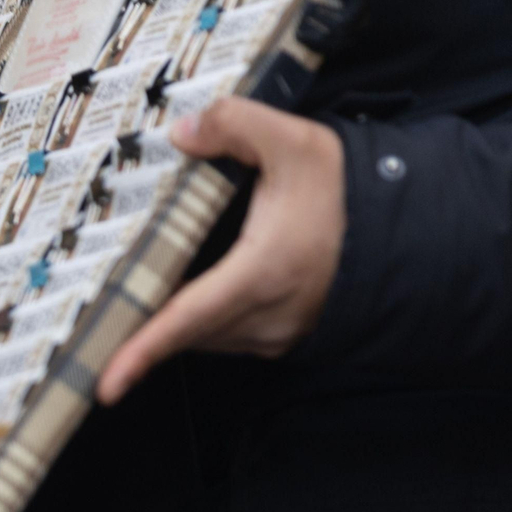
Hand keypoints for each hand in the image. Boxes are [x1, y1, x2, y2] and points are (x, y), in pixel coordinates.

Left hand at [96, 97, 345, 403]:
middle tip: (101, 316)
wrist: (411, 232)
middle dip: (141, 324)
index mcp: (258, 276)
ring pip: (201, 336)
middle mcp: (262, 318)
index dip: (141, 353)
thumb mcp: (297, 145)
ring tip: (143, 293)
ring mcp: (271, 336)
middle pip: (181, 331)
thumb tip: (183, 132)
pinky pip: (223, 336)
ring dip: (173, 318)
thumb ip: (237, 127)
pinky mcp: (278, 340)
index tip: (106, 383)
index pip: (185, 321)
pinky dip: (200, 320)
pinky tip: (192, 290)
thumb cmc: (353, 196)